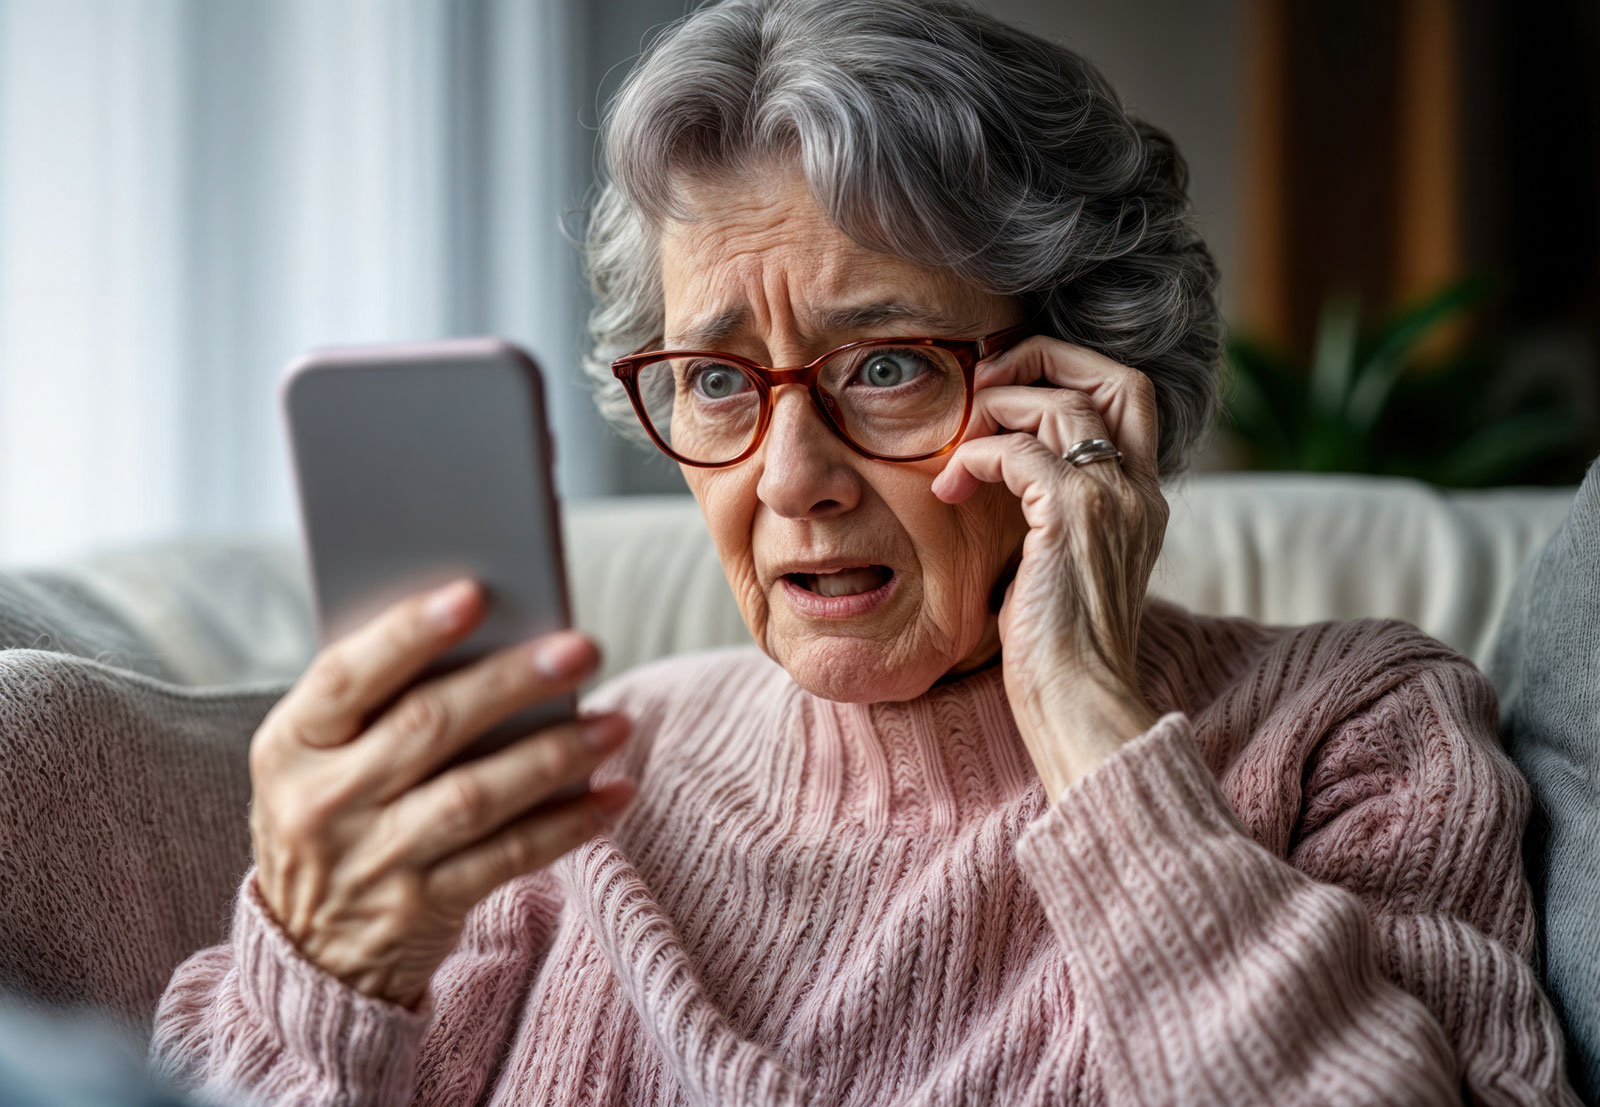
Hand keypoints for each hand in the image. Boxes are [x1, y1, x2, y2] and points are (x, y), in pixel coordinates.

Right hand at [246, 579, 635, 1009]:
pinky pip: (508, 857)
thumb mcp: (320, 760)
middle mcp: (323, 803)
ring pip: (476, 795)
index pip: (346, 676)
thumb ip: (381, 703)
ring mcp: (371, 861)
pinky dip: (569, 823)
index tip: (474, 593)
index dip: (408, 633)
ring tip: (617, 722)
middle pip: (428, 726)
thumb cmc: (337, 815)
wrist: (306, 954)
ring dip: (556, 754)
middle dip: (513, 681)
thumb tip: (497, 634)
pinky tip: (615, 792)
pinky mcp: (420, 908)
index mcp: (290, 745)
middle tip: (583, 648)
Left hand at [930, 336, 1166, 796]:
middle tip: (986, 387)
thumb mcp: (1065, 569)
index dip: (1072, 371)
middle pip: (1113, 375)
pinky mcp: (1073, 517)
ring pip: (1060, 402)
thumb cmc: (1059, 651)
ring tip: (958, 449)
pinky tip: (953, 487)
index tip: (1011, 390)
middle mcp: (1138, 490)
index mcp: (1142, 500)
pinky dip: (978, 455)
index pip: (1130, 396)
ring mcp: (1112, 500)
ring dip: (997, 409)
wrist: (1079, 702)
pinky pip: (1018, 452)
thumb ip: (1056, 518)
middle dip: (1044, 359)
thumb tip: (1007, 484)